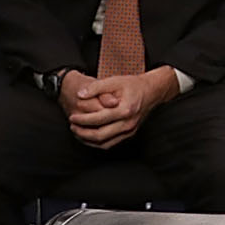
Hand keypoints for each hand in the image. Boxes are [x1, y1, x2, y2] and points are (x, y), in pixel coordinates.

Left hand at [57, 65, 179, 149]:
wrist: (151, 92)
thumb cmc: (133, 85)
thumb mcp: (115, 81)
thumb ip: (96, 87)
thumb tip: (80, 95)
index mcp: (125, 110)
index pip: (99, 119)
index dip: (83, 119)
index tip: (72, 117)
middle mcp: (128, 123)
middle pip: (100, 135)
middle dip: (83, 133)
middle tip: (72, 126)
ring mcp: (130, 131)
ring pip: (105, 143)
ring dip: (88, 140)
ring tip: (77, 132)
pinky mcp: (129, 134)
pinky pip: (110, 143)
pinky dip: (97, 143)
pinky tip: (89, 136)